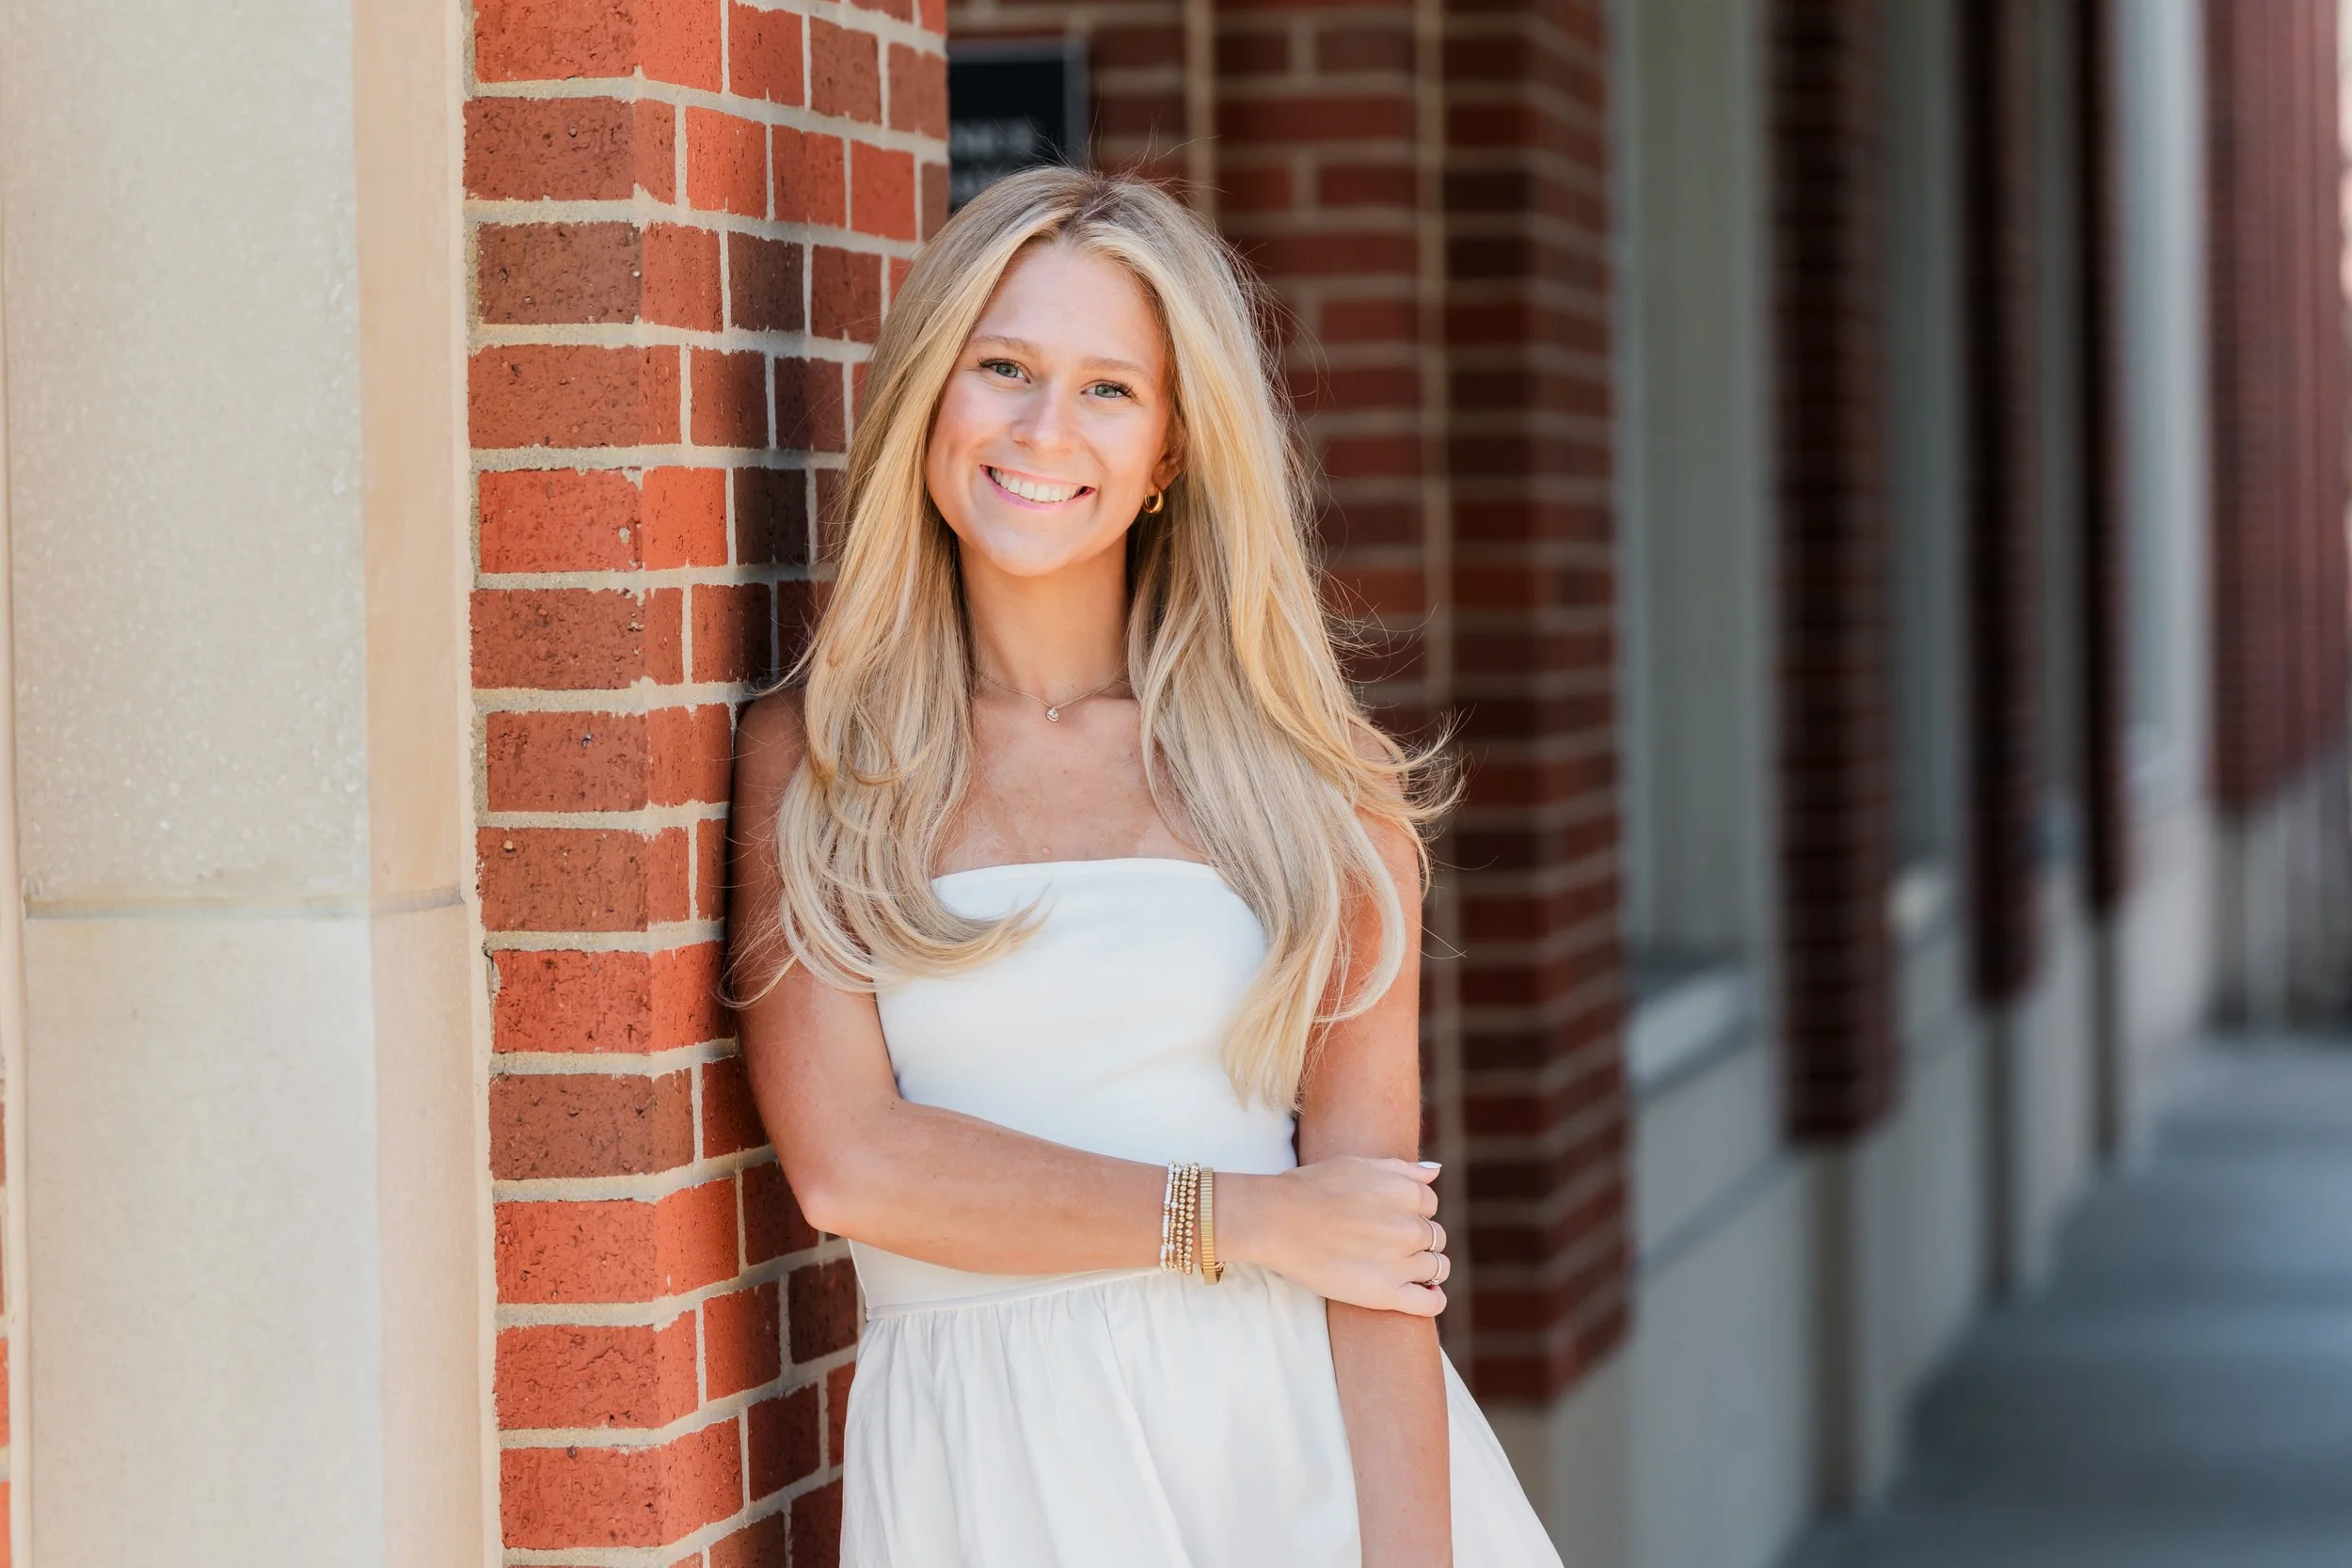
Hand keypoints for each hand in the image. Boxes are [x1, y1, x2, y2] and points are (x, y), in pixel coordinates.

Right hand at [1220, 1157, 1448, 1316]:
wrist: (1277, 1220)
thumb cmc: (1312, 1187)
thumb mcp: (1359, 1165)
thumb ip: (1402, 1169)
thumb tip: (1434, 1174)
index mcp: (1408, 1193)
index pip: (1430, 1205)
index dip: (1411, 1211)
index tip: (1387, 1217)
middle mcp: (1412, 1227)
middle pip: (1434, 1236)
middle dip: (1416, 1239)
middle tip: (1384, 1242)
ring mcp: (1402, 1263)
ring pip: (1438, 1268)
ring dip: (1424, 1267)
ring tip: (1396, 1267)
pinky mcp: (1387, 1294)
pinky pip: (1430, 1304)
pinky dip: (1433, 1301)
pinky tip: (1424, 1295)